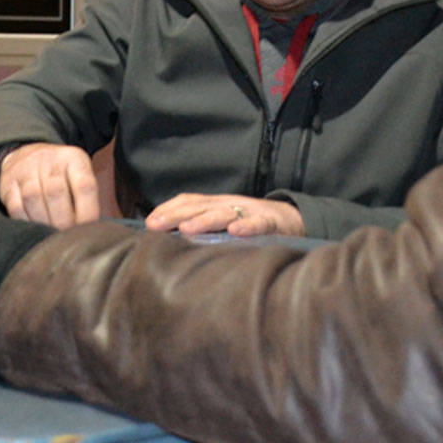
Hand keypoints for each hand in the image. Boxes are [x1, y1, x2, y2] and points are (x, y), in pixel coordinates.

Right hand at [0, 142, 99, 228]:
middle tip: (67, 238)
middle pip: (56, 193)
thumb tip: (92, 230)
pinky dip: (26, 222)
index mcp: (74, 158)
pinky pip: (16, 206)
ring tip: (51, 236)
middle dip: (64, 222)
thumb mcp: (78, 176)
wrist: (26, 154)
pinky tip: (34, 228)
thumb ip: (87, 199)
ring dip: (44, 223)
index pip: (84, 186)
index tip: (87, 231)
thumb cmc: (60, 175)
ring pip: (33, 199)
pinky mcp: (7, 183)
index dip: (87, 212)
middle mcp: (49, 159)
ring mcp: (25, 169)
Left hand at [144, 192, 304, 237]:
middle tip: (155, 225)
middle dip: (175, 215)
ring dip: (204, 220)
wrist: (295, 219)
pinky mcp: (272, 223)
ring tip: (186, 228)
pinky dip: (247, 226)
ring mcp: (250, 212)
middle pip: (200, 206)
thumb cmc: (252, 224)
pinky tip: (235, 232)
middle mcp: (230, 204)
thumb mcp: (225, 223)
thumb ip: (204, 229)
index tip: (148, 222)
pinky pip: (259, 223)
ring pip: (225, 213)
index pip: (189, 202)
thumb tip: (172, 241)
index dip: (168, 209)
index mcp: (217, 205)